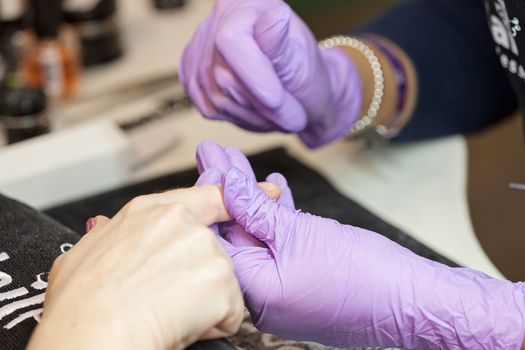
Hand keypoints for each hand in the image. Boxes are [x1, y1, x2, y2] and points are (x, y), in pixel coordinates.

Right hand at [28, 186, 252, 349]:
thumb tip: (104, 227)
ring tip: (166, 314)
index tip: (269, 192)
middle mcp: (181, 221)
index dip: (237, 197)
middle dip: (199, 278)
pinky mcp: (221, 278)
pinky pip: (229, 311)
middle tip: (166, 299)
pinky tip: (181, 326)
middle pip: (213, 250)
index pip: (207, 197)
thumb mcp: (84, 254)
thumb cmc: (81, 305)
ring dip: (203, 305)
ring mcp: (204, 247)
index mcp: (150, 211)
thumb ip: (106, 234)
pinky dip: (211, 325)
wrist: (93, 336)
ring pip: (221, 283)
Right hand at [180, 0, 361, 146]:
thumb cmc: (303, 71)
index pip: (230, 40)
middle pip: (223, 77)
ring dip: (252, 115)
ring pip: (216, 97)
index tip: (277, 100)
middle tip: (292, 116)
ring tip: (277, 113)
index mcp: (246, 5)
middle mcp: (217, 21)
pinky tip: (257, 112)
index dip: (253, 77)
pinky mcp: (194, 76)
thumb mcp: (301, 58)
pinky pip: (209, 108)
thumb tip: (276, 19)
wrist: (298, 93)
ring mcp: (200, 50)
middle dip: (260, 105)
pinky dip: (238, 117)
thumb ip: (281, 45)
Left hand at [197, 144, 524, 348]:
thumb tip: (227, 186)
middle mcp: (263, 293)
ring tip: (239, 161)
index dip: (209, 192)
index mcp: (254, 290)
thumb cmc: (364, 278)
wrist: (414, 303)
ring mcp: (283, 287)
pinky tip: (276, 190)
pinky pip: (281, 242)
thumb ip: (258, 210)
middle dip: (226, 188)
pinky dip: (277, 216)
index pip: (217, 235)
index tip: (209, 158)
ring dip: (252, 196)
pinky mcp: (303, 278)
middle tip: (214, 152)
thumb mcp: (301, 234)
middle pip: (234, 231)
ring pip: (258, 233)